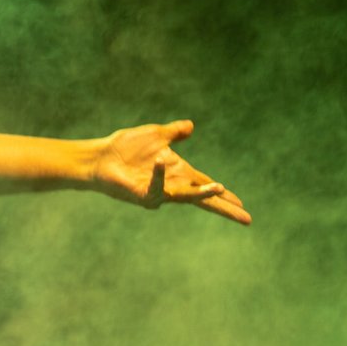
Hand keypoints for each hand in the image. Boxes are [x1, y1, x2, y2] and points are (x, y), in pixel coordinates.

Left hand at [92, 120, 249, 224]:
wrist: (100, 156)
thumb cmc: (125, 147)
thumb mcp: (154, 135)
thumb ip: (173, 133)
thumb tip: (191, 126)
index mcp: (179, 173)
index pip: (206, 185)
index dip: (223, 195)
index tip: (243, 205)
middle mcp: (172, 185)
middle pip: (203, 199)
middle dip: (223, 208)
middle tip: (246, 219)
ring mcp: (158, 192)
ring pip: (185, 196)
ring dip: (202, 193)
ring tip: (220, 189)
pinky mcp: (142, 194)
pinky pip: (155, 186)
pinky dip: (159, 175)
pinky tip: (163, 161)